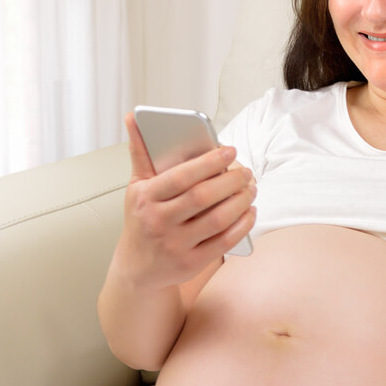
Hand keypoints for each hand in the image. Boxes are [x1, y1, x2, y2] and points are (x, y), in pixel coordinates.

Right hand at [115, 112, 255, 290]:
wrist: (136, 268)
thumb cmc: (141, 220)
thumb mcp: (136, 188)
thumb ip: (140, 153)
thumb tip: (134, 117)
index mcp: (146, 198)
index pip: (181, 177)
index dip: (209, 163)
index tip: (230, 151)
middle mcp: (159, 222)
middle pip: (203, 197)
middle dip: (231, 181)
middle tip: (246, 171)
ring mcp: (175, 245)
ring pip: (217, 220)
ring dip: (240, 202)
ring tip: (250, 188)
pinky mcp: (190, 263)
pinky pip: (223, 242)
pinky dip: (242, 226)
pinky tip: (250, 212)